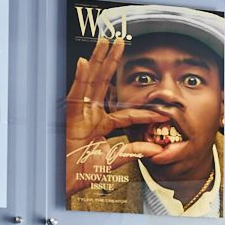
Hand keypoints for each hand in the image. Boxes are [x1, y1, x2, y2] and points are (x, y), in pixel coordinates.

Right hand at [63, 37, 152, 196]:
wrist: (62, 183)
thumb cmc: (79, 172)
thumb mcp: (112, 161)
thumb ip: (133, 152)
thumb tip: (156, 149)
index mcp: (100, 125)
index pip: (126, 114)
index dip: (144, 113)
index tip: (162, 112)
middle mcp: (89, 115)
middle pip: (104, 83)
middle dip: (112, 62)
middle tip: (121, 42)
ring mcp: (79, 114)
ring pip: (91, 81)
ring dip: (98, 60)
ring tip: (105, 41)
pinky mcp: (69, 116)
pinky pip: (75, 94)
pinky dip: (80, 78)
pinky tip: (86, 62)